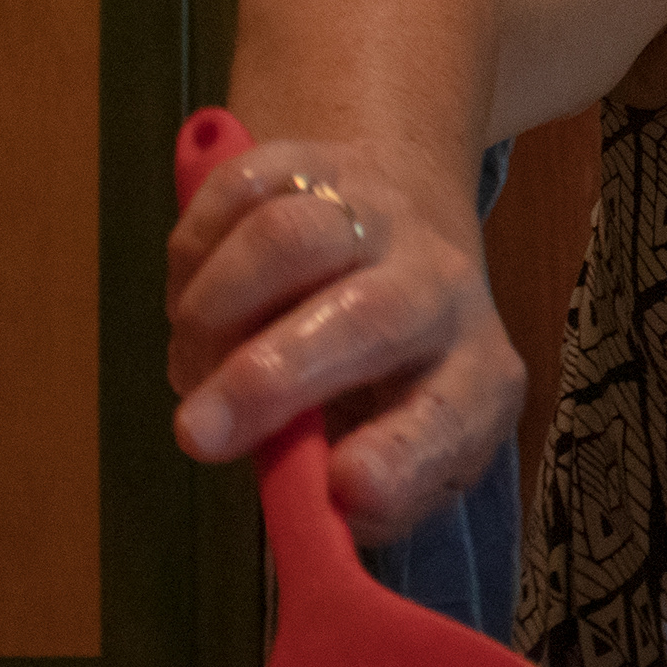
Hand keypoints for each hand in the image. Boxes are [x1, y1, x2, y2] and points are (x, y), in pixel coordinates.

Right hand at [165, 138, 527, 544]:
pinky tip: (190, 300)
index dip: (404, 453)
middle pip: (370, 315)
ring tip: (190, 370)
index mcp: (476, 376)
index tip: (343, 487)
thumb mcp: (396, 455)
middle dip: (273, 378)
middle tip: (197, 436)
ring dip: (217, 312)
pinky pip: (239, 190)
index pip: (458, 417)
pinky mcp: (312, 159)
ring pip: (291, 238)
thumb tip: (321, 506)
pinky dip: (193, 252)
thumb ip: (364, 492)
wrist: (399, 233)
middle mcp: (441, 285)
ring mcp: (376, 210)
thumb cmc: (387, 377)